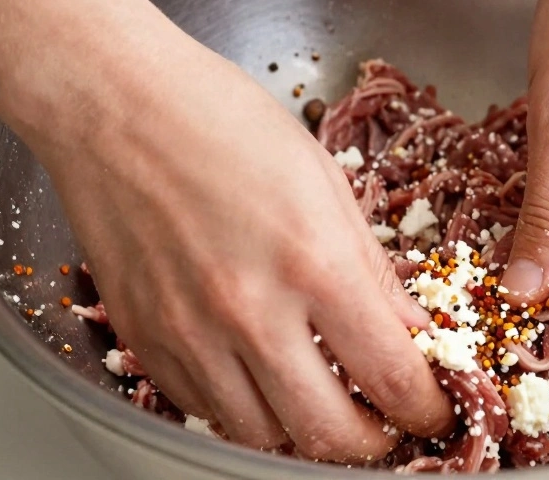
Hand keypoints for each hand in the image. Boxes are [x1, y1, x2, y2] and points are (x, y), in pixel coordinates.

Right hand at [0, 0, 453, 459]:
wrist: (116, 104)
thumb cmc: (223, 122)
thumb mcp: (326, 183)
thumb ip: (371, 271)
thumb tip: (410, 332)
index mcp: (315, 264)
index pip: (392, 378)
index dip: (426, 409)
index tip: (433, 410)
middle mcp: (252, 313)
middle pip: (330, 434)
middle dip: (373, 444)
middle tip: (386, 425)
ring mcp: (191, 335)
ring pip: (264, 437)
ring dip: (306, 433)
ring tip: (325, 404)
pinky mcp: (146, 340)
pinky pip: (206, 409)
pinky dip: (246, 410)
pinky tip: (263, 379)